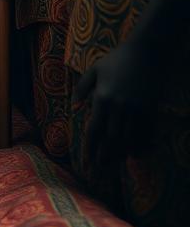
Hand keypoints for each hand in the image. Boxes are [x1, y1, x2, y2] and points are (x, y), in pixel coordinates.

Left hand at [76, 37, 161, 184]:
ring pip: (128, 139)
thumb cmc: (117, 59)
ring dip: (120, 156)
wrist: (147, 51)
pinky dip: (141, 146)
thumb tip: (75, 107)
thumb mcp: (94, 70)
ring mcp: (137, 109)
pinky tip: (135, 156)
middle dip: (104, 159)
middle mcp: (119, 107)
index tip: (86, 164)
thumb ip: (82, 89)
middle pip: (110, 140)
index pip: (94, 130)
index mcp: (102, 98)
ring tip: (113, 169)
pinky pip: (146, 133)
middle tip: (98, 175)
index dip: (89, 149)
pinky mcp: (151, 109)